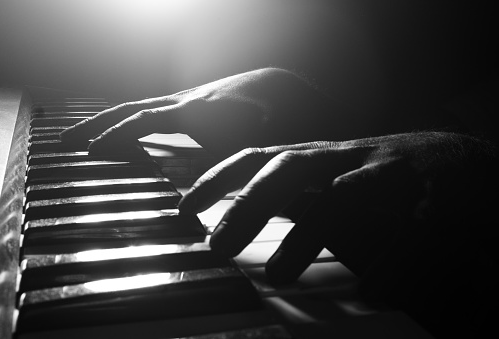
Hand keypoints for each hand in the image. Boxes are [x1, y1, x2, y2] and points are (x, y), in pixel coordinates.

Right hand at [60, 68, 351, 158]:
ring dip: (108, 124)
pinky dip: (130, 124)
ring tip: (81, 139)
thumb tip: (209, 174)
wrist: (284, 90)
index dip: (115, 135)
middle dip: (96, 125)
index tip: (87, 150)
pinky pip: (150, 113)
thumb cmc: (273, 118)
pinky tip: (124, 137)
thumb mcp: (254, 142)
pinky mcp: (189, 107)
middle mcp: (183, 102)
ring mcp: (184, 101)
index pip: (142, 120)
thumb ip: (229, 156)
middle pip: (130, 109)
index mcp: (193, 110)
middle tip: (63, 142)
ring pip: (137, 109)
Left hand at [178, 132, 494, 285]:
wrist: (458, 160)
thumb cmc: (383, 176)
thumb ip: (292, 196)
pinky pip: (407, 229)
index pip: (258, 158)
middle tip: (217, 246)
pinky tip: (373, 291)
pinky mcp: (431, 196)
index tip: (185, 211)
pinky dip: (388, 260)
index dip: (218, 180)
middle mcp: (346, 158)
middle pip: (289, 168)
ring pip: (341, 196)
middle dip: (249, 204)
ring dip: (306, 235)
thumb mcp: (330, 180)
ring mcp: (387, 173)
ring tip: (277, 276)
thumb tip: (239, 222)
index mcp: (320, 157)